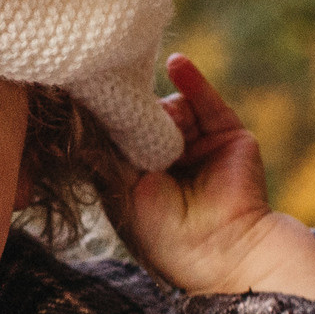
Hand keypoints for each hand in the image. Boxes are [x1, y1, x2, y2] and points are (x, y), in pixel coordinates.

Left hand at [109, 55, 314, 305]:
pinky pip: (204, 99)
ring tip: (159, 128)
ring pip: (170, 108)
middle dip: (132, 110)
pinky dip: (190, 79)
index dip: (105, 119)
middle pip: (142, 118)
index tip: (87, 95)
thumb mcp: (122, 192)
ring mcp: (198, 146)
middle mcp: (168, 162)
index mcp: (140, 180)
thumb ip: (107, 153)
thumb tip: (87, 111)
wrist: (223, 249)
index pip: (117, 137)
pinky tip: (176, 64)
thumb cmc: (163, 233)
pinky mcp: (227, 134)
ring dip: (159, 110)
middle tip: (119, 99)